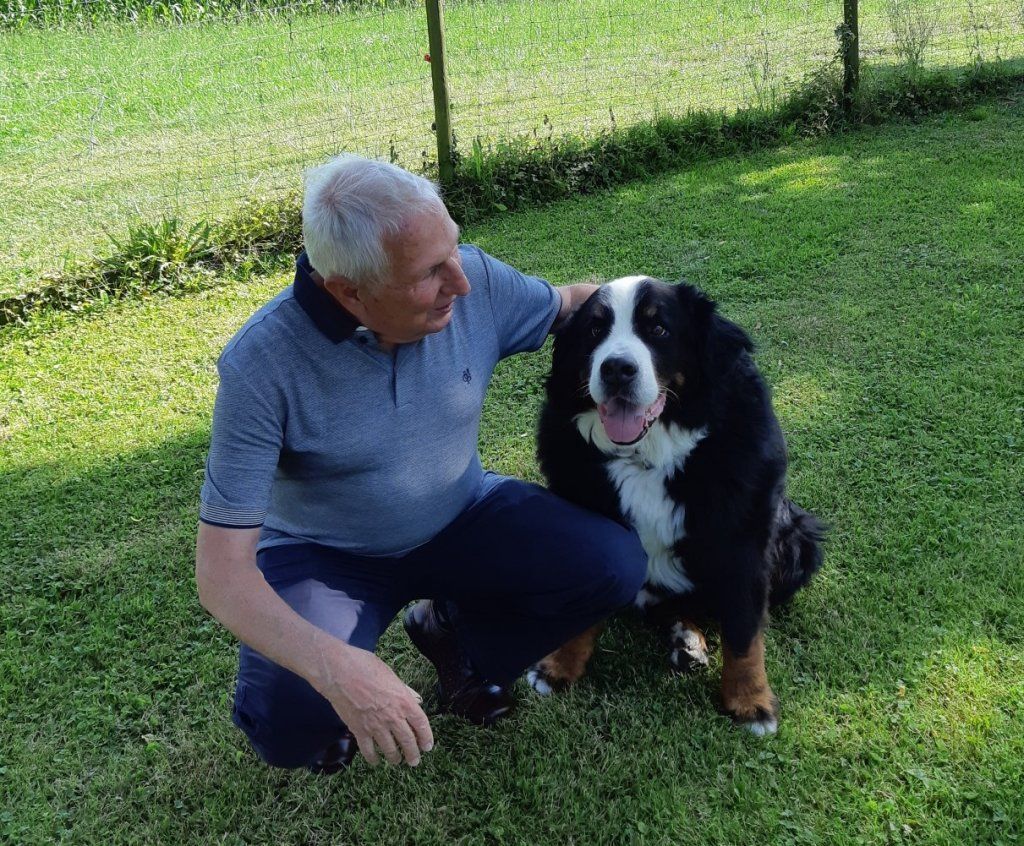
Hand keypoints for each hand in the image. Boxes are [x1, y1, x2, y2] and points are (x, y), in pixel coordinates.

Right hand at [315, 638, 433, 766]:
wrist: (340, 672)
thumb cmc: (365, 667)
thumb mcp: (391, 675)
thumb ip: (403, 690)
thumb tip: (412, 698)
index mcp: (404, 701)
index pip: (421, 724)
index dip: (426, 738)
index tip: (427, 746)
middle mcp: (392, 716)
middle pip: (407, 741)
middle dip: (413, 754)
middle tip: (414, 761)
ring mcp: (375, 725)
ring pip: (389, 749)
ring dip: (394, 758)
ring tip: (396, 762)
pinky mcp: (359, 730)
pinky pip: (368, 750)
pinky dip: (373, 757)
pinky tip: (375, 761)